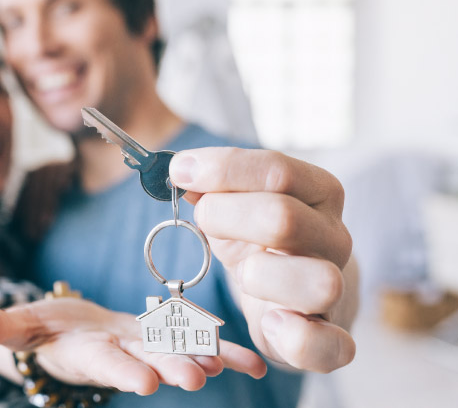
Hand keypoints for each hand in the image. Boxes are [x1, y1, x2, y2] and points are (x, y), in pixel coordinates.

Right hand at [0, 297, 266, 394]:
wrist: (75, 335)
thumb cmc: (43, 330)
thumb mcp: (15, 327)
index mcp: (85, 352)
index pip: (101, 362)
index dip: (120, 370)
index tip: (143, 382)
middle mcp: (120, 354)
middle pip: (145, 360)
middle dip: (169, 367)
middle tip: (195, 377)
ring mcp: (145, 346)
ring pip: (176, 350)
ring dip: (203, 356)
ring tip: (230, 362)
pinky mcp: (163, 337)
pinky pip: (197, 342)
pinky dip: (224, 350)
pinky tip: (253, 359)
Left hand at [169, 147, 357, 372]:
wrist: (296, 295)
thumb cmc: (262, 243)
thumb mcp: (238, 207)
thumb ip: (215, 186)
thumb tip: (181, 170)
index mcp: (318, 193)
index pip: (278, 171)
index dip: (222, 169)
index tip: (178, 172)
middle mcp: (334, 237)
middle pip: (284, 218)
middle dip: (226, 216)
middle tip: (203, 219)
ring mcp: (339, 289)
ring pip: (318, 282)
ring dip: (262, 277)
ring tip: (244, 274)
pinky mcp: (333, 339)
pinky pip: (330, 346)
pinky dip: (296, 338)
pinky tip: (271, 322)